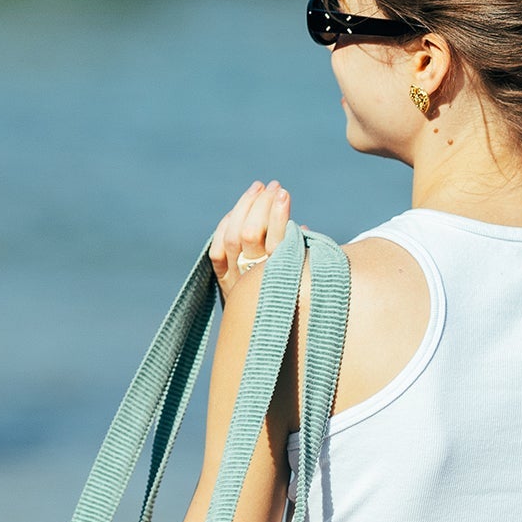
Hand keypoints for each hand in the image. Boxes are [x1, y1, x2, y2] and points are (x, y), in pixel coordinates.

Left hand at [209, 180, 293, 299]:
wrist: (266, 333)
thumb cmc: (294, 296)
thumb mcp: (304, 278)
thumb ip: (302, 255)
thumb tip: (301, 227)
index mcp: (279, 280)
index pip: (277, 241)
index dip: (279, 215)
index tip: (284, 194)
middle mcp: (253, 281)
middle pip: (250, 234)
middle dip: (261, 205)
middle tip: (275, 187)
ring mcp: (234, 280)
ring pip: (232, 236)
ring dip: (245, 207)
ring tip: (259, 188)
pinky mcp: (222, 279)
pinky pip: (217, 248)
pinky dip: (226, 225)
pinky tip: (238, 211)